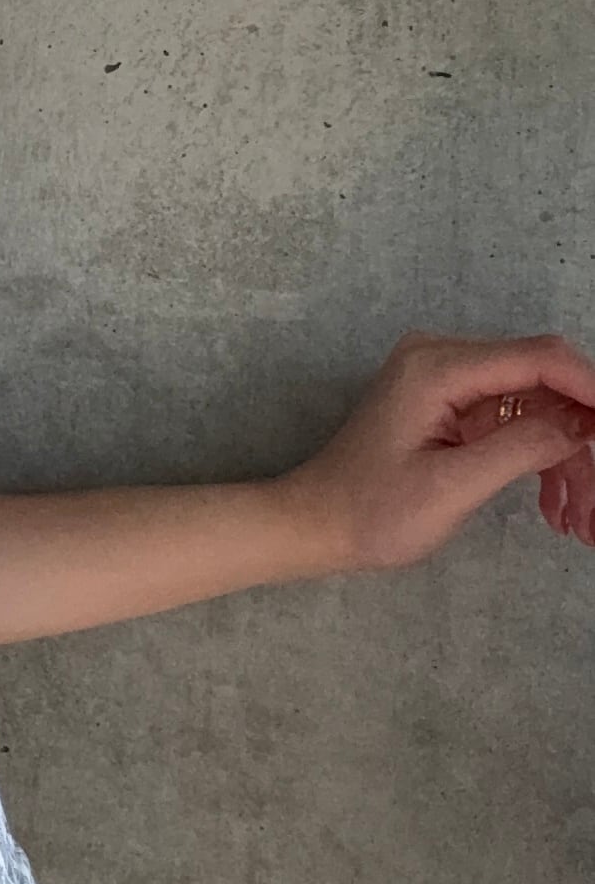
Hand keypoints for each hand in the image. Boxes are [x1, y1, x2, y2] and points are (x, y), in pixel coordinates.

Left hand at [282, 330, 594, 572]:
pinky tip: (557, 510)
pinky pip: (517, 424)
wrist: (316, 524)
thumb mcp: (452, 486)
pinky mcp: (455, 407)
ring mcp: (451, 383)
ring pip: (540, 410)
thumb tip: (583, 421)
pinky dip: (543, 463)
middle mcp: (446, 361)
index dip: (592, 390)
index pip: (540, 358)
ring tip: (583, 522)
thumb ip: (522, 446)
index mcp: (438, 368)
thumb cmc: (370, 511)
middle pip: (547, 386)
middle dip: (583, 442)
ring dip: (569, 464)